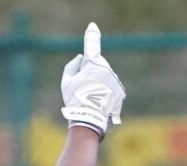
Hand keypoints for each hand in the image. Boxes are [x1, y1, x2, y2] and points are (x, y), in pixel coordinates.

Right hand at [60, 22, 125, 136]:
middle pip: (98, 65)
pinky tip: (99, 103)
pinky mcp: (120, 91)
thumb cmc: (75, 100)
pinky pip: (111, 88)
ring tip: (91, 99)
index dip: (91, 35)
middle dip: (92, 72)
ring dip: (99, 85)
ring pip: (105, 78)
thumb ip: (73, 66)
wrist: (90, 119)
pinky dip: (106, 93)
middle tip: (83, 89)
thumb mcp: (66, 82)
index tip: (92, 26)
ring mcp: (114, 80)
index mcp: (92, 63)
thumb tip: (81, 57)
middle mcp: (106, 68)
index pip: (92, 44)